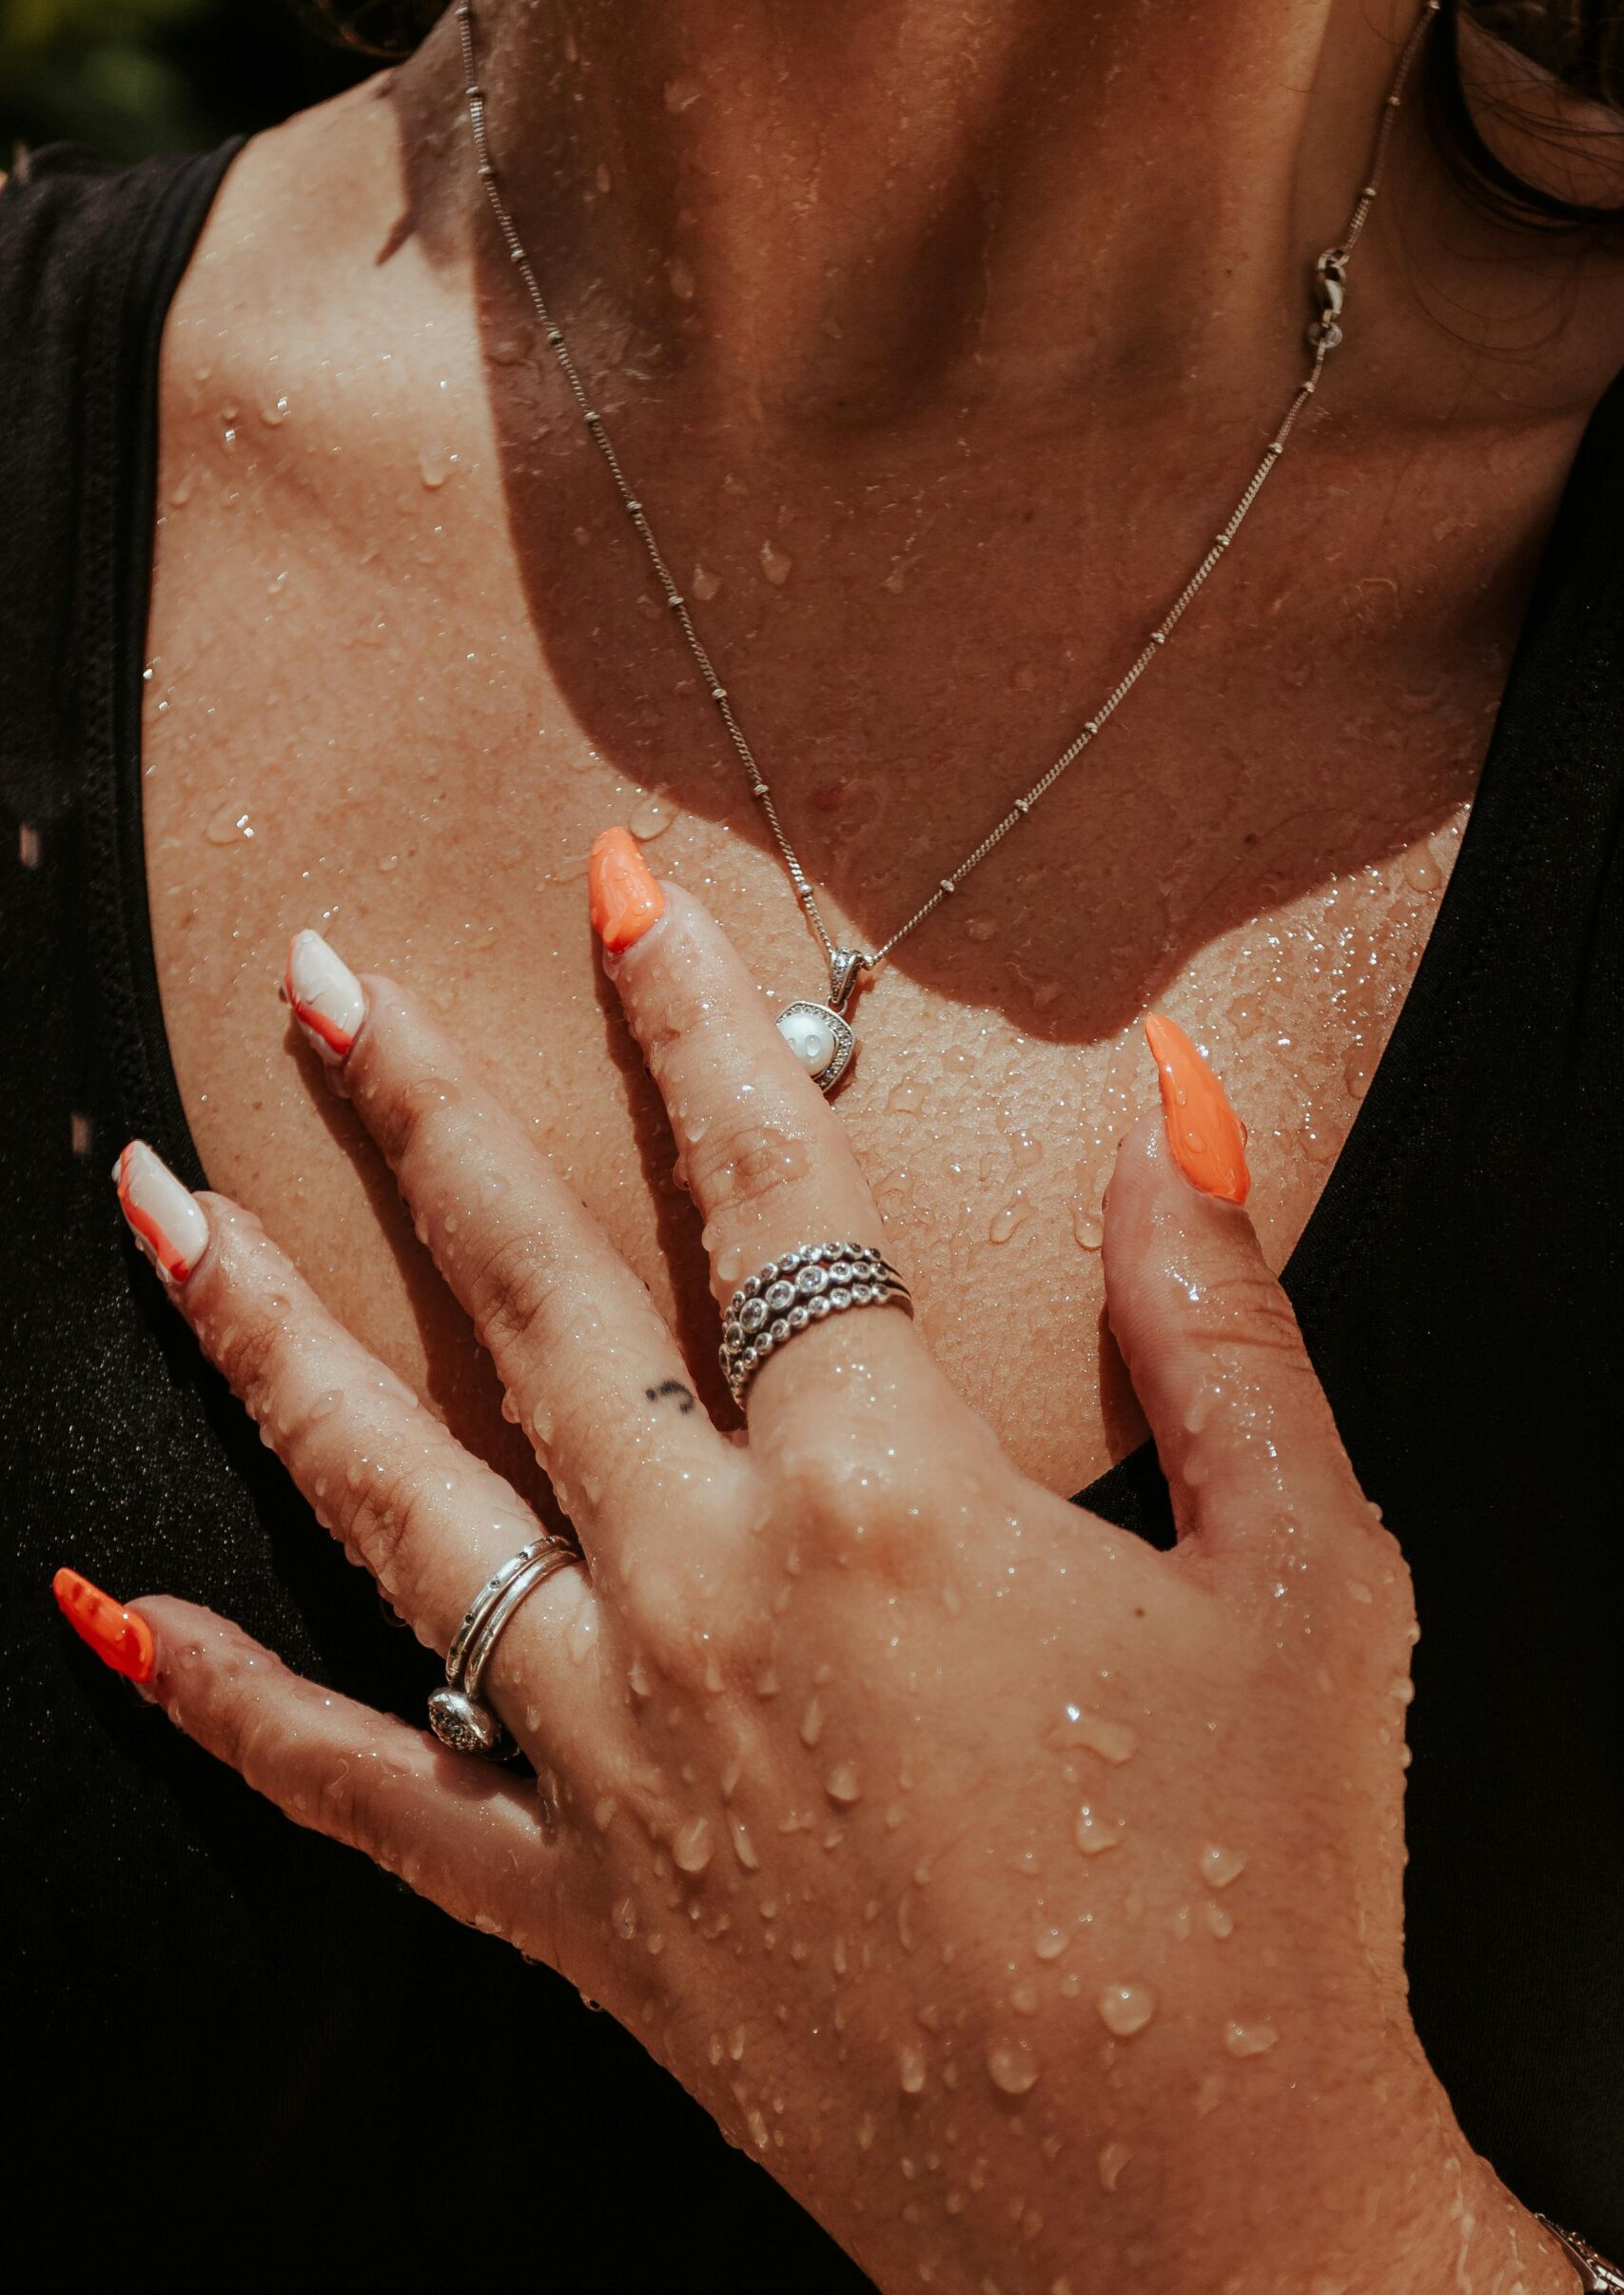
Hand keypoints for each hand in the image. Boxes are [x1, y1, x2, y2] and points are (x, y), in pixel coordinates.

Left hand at [66, 832, 1568, 2293]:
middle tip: (316, 976)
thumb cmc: (1272, 1883)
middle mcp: (711, 1602)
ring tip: (156, 1201)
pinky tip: (105, 1606)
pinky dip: (220, 1698)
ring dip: (268, 1334)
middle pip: (533, 1299)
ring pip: (392, 1499)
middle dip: (420, 1114)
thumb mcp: (1309, 1571)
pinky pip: (355, 1787)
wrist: (1196, 2212)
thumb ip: (1221, 1316)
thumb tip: (1172, 1105)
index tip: (615, 889)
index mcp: (890, 1501)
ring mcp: (614, 1757)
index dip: (690, 1018)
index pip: (768, 1191)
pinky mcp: (574, 1908)